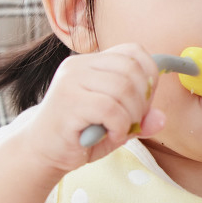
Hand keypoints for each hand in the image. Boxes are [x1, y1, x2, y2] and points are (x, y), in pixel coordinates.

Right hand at [26, 43, 164, 177]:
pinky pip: (110, 108)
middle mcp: (79, 66)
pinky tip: (112, 136)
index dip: (150, 76)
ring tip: (121, 130)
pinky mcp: (68, 101)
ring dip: (132, 115)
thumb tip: (162, 119)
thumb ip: (141, 118)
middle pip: (132, 69)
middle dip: (143, 99)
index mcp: (92, 62)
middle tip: (133, 120)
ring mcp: (70, 81)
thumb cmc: (81, 134)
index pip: (134, 51)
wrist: (39, 151)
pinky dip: (120, 126)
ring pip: (123, 88)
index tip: (144, 101)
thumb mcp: (118, 124)